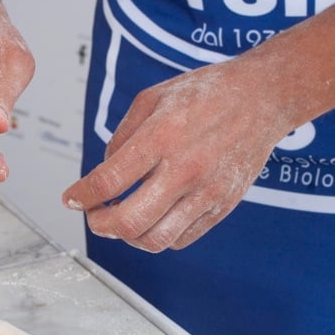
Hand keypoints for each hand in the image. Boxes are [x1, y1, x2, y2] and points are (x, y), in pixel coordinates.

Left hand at [62, 58, 291, 251]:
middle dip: (99, 224)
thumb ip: (121, 139)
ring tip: (120, 221)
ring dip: (127, 237)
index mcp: (162, 136)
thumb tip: (103, 175)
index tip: (71, 199)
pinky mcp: (222, 206)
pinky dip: (156, 236)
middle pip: (128, 221)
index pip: (108, 181)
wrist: (263, 97)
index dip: (80, 196)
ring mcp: (206, 192)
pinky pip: (180, 239)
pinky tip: (151, 218)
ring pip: (154, 240)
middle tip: (93, 215)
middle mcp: (184, 168)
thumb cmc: (206, 94)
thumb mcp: (151, 99)